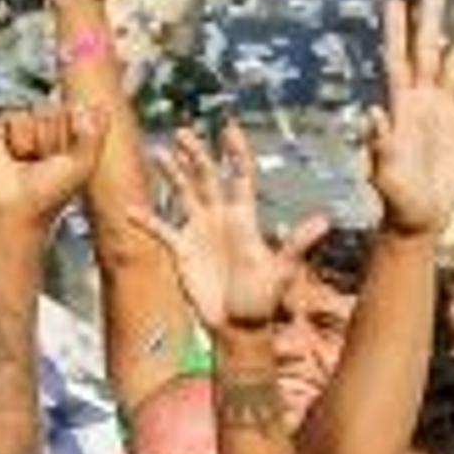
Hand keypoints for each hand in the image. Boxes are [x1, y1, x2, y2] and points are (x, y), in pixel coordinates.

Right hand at [0, 99, 99, 227]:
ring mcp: (26, 130)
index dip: (76, 132)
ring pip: (38, 110)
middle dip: (55, 136)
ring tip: (29, 159)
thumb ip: (96, 134)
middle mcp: (48, 131)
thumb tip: (95, 107)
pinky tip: (14, 154)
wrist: (15, 209)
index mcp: (71, 138)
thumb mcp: (85, 165)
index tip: (69, 157)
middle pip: (58, 108)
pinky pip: (15, 115)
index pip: (80, 111)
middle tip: (46, 161)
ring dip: (35, 140)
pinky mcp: (1, 129)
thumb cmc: (48, 196)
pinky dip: (17, 138)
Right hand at [129, 126, 324, 333]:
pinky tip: (129, 211)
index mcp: (244, 218)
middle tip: (183, 133)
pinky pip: (161, 230)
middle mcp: (221, 218)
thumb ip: (295, 244)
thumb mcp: (281, 270)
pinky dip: (145, 221)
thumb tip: (324, 221)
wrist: (238, 324)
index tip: (229, 128)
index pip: (240, 176)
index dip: (235, 153)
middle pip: (207, 178)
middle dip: (195, 154)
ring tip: (158, 152)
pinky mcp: (181, 250)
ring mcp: (199, 231)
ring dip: (171, 173)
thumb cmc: (263, 298)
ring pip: (184, 194)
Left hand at [363, 0, 453, 236]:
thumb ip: (379, 144)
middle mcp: (420, 103)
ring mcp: (443, 113)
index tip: (395, 0)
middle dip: (433, 19)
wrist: (417, 219)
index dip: (396, 31)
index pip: (397, 59)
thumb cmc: (396, 200)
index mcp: (400, 108)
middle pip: (429, 51)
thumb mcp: (384, 173)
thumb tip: (370, 113)